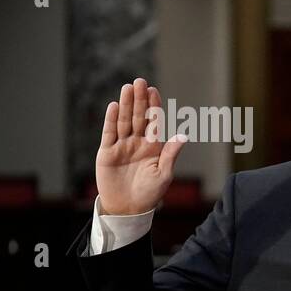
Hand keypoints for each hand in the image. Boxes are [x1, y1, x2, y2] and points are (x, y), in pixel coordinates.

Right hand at [96, 77, 187, 215]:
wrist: (129, 208)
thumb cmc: (150, 193)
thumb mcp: (163, 174)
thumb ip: (171, 154)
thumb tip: (183, 136)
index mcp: (154, 147)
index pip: (154, 122)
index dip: (154, 106)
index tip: (155, 90)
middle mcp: (138, 143)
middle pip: (139, 117)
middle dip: (140, 100)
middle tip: (140, 81)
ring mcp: (122, 146)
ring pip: (124, 121)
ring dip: (126, 105)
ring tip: (127, 88)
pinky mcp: (107, 152)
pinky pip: (109, 133)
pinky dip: (111, 120)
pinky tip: (114, 106)